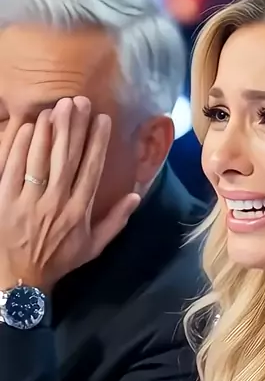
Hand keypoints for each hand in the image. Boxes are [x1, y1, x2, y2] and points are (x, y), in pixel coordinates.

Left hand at [0, 97, 140, 290]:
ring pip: (40, 158)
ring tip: (56, 107)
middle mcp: (55, 202)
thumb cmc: (59, 261)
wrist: (19, 279)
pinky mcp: (4, 199)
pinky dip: (20, 145)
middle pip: (66, 157)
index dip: (97, 142)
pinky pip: (12, 167)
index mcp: (79, 212)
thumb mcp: (93, 247)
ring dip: (49, 130)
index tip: (102, 119)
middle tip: (78, 101)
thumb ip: (116, 221)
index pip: (91, 169)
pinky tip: (29, 126)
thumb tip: (136, 194)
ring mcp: (27, 200)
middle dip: (73, 127)